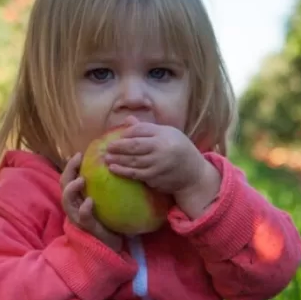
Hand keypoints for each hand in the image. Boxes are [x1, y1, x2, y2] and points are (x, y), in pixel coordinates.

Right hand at [60, 152, 123, 252]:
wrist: (111, 246)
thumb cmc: (109, 221)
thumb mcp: (106, 201)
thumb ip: (106, 187)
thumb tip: (118, 166)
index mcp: (78, 198)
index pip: (69, 178)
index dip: (71, 165)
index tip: (80, 153)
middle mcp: (74, 206)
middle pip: (63, 185)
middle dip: (68, 171)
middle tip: (77, 159)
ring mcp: (78, 218)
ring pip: (67, 201)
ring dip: (72, 189)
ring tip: (81, 180)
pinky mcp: (87, 228)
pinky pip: (82, 218)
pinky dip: (84, 209)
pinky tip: (89, 202)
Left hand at [104, 121, 221, 217]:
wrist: (194, 173)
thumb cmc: (179, 149)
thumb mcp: (168, 133)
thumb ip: (147, 128)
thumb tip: (128, 120)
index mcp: (163, 136)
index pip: (140, 131)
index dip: (127, 133)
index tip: (117, 137)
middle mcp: (161, 150)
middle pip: (135, 147)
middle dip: (118, 147)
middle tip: (107, 148)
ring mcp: (158, 166)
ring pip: (134, 163)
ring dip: (118, 161)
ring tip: (107, 159)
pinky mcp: (156, 179)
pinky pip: (138, 175)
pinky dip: (125, 172)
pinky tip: (115, 170)